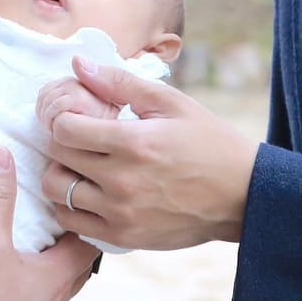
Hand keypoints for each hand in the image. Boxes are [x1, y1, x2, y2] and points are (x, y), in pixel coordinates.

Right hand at [0, 147, 95, 300]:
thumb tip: (1, 155)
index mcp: (55, 278)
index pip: (86, 245)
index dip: (84, 221)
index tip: (78, 202)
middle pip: (72, 270)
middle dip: (66, 244)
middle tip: (55, 219)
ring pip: (50, 294)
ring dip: (43, 273)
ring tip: (27, 251)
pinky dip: (23, 295)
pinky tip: (2, 289)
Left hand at [42, 57, 256, 249]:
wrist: (244, 195)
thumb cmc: (208, 142)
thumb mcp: (169, 102)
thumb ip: (119, 82)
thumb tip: (77, 64)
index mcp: (133, 143)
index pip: (64, 129)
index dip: (64, 119)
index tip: (77, 118)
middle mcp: (122, 181)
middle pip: (57, 158)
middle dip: (60, 143)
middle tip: (77, 139)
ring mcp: (122, 213)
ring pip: (57, 192)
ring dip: (61, 174)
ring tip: (79, 166)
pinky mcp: (126, 236)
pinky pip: (74, 223)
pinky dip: (70, 206)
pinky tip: (87, 191)